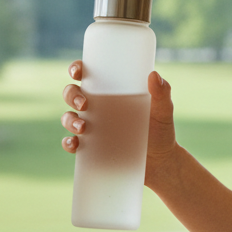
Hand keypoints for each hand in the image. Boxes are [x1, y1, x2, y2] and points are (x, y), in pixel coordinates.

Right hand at [61, 62, 178, 182]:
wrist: (160, 162)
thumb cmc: (160, 131)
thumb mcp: (163, 111)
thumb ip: (162, 94)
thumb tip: (153, 74)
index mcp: (112, 92)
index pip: (89, 75)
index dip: (78, 69)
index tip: (78, 71)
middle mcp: (97, 107)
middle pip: (72, 94)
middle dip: (72, 96)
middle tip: (84, 104)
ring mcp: (91, 127)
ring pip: (68, 117)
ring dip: (69, 120)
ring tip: (83, 128)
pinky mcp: (90, 147)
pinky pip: (72, 143)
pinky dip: (68, 143)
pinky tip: (74, 144)